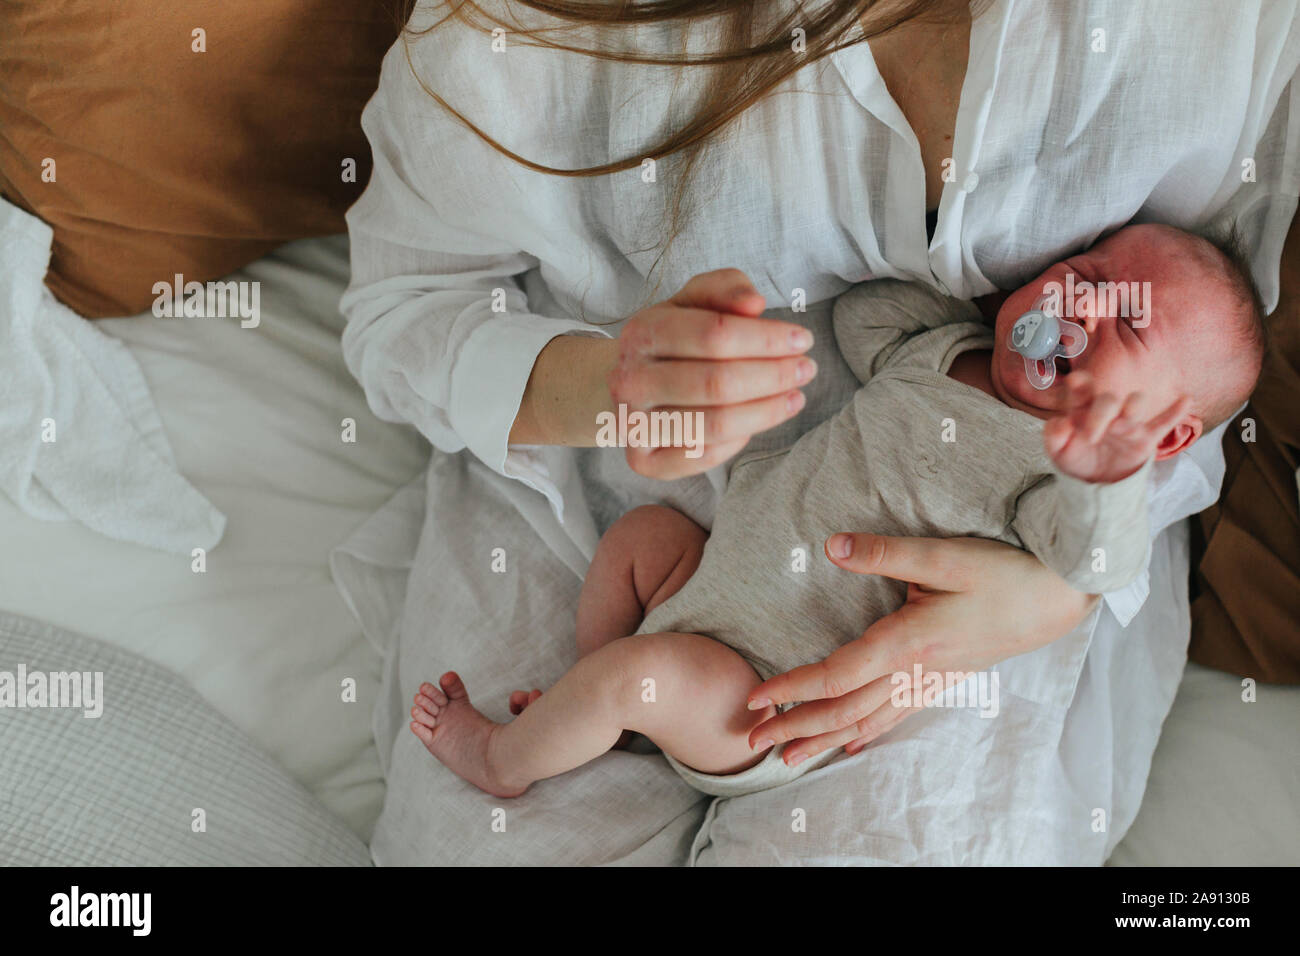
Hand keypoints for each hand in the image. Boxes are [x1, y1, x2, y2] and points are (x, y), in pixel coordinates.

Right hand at [605, 269, 816, 478]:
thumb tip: (754, 303)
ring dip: (765, 412)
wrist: (629, 383)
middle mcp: (630, 380)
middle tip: (806, 370)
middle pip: (717, 383)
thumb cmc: (673, 341)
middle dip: (773, 377)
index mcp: (642, 332)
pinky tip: (757, 422)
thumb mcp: (694, 302)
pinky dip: (738, 441)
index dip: (766, 339)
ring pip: (714, 425)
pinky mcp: (643, 461)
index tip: (802, 339)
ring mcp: (632, 424)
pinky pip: (703, 457)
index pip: (714, 334)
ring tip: (795, 397)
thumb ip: (725, 289)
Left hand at [745, 534, 1096, 765]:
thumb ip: (884, 554)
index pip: (838, 676)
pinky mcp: (944, 681)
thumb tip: (831, 546)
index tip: (756, 698)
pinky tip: (849, 746)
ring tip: (787, 759)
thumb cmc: (1005, 572)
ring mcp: (932, 682)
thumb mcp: (945, 555)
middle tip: (752, 740)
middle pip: (844, 710)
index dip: (794, 688)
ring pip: (868, 721)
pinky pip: (896, 717)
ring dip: (824, 739)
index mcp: (909, 642)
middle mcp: (916, 671)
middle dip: (797, 727)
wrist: (1061, 597)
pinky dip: (867, 734)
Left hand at [1044, 373, 1189, 483]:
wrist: (1096, 483)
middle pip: (1109, 399)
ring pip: (1136, 404)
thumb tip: (1060, 422)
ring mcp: (1128, 424)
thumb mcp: (1058, 453)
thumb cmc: (1076, 460)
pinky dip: (1175, 413)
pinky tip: (1186, 400)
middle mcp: (1107, 413)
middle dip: (1101, 414)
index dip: (1080, 384)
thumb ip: (1054, 436)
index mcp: (1082, 411)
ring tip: (1126, 422)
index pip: (1081, 392)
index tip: (1076, 382)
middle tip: (1090, 436)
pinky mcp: (1146, 438)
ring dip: (1133, 407)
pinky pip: (1163, 423)